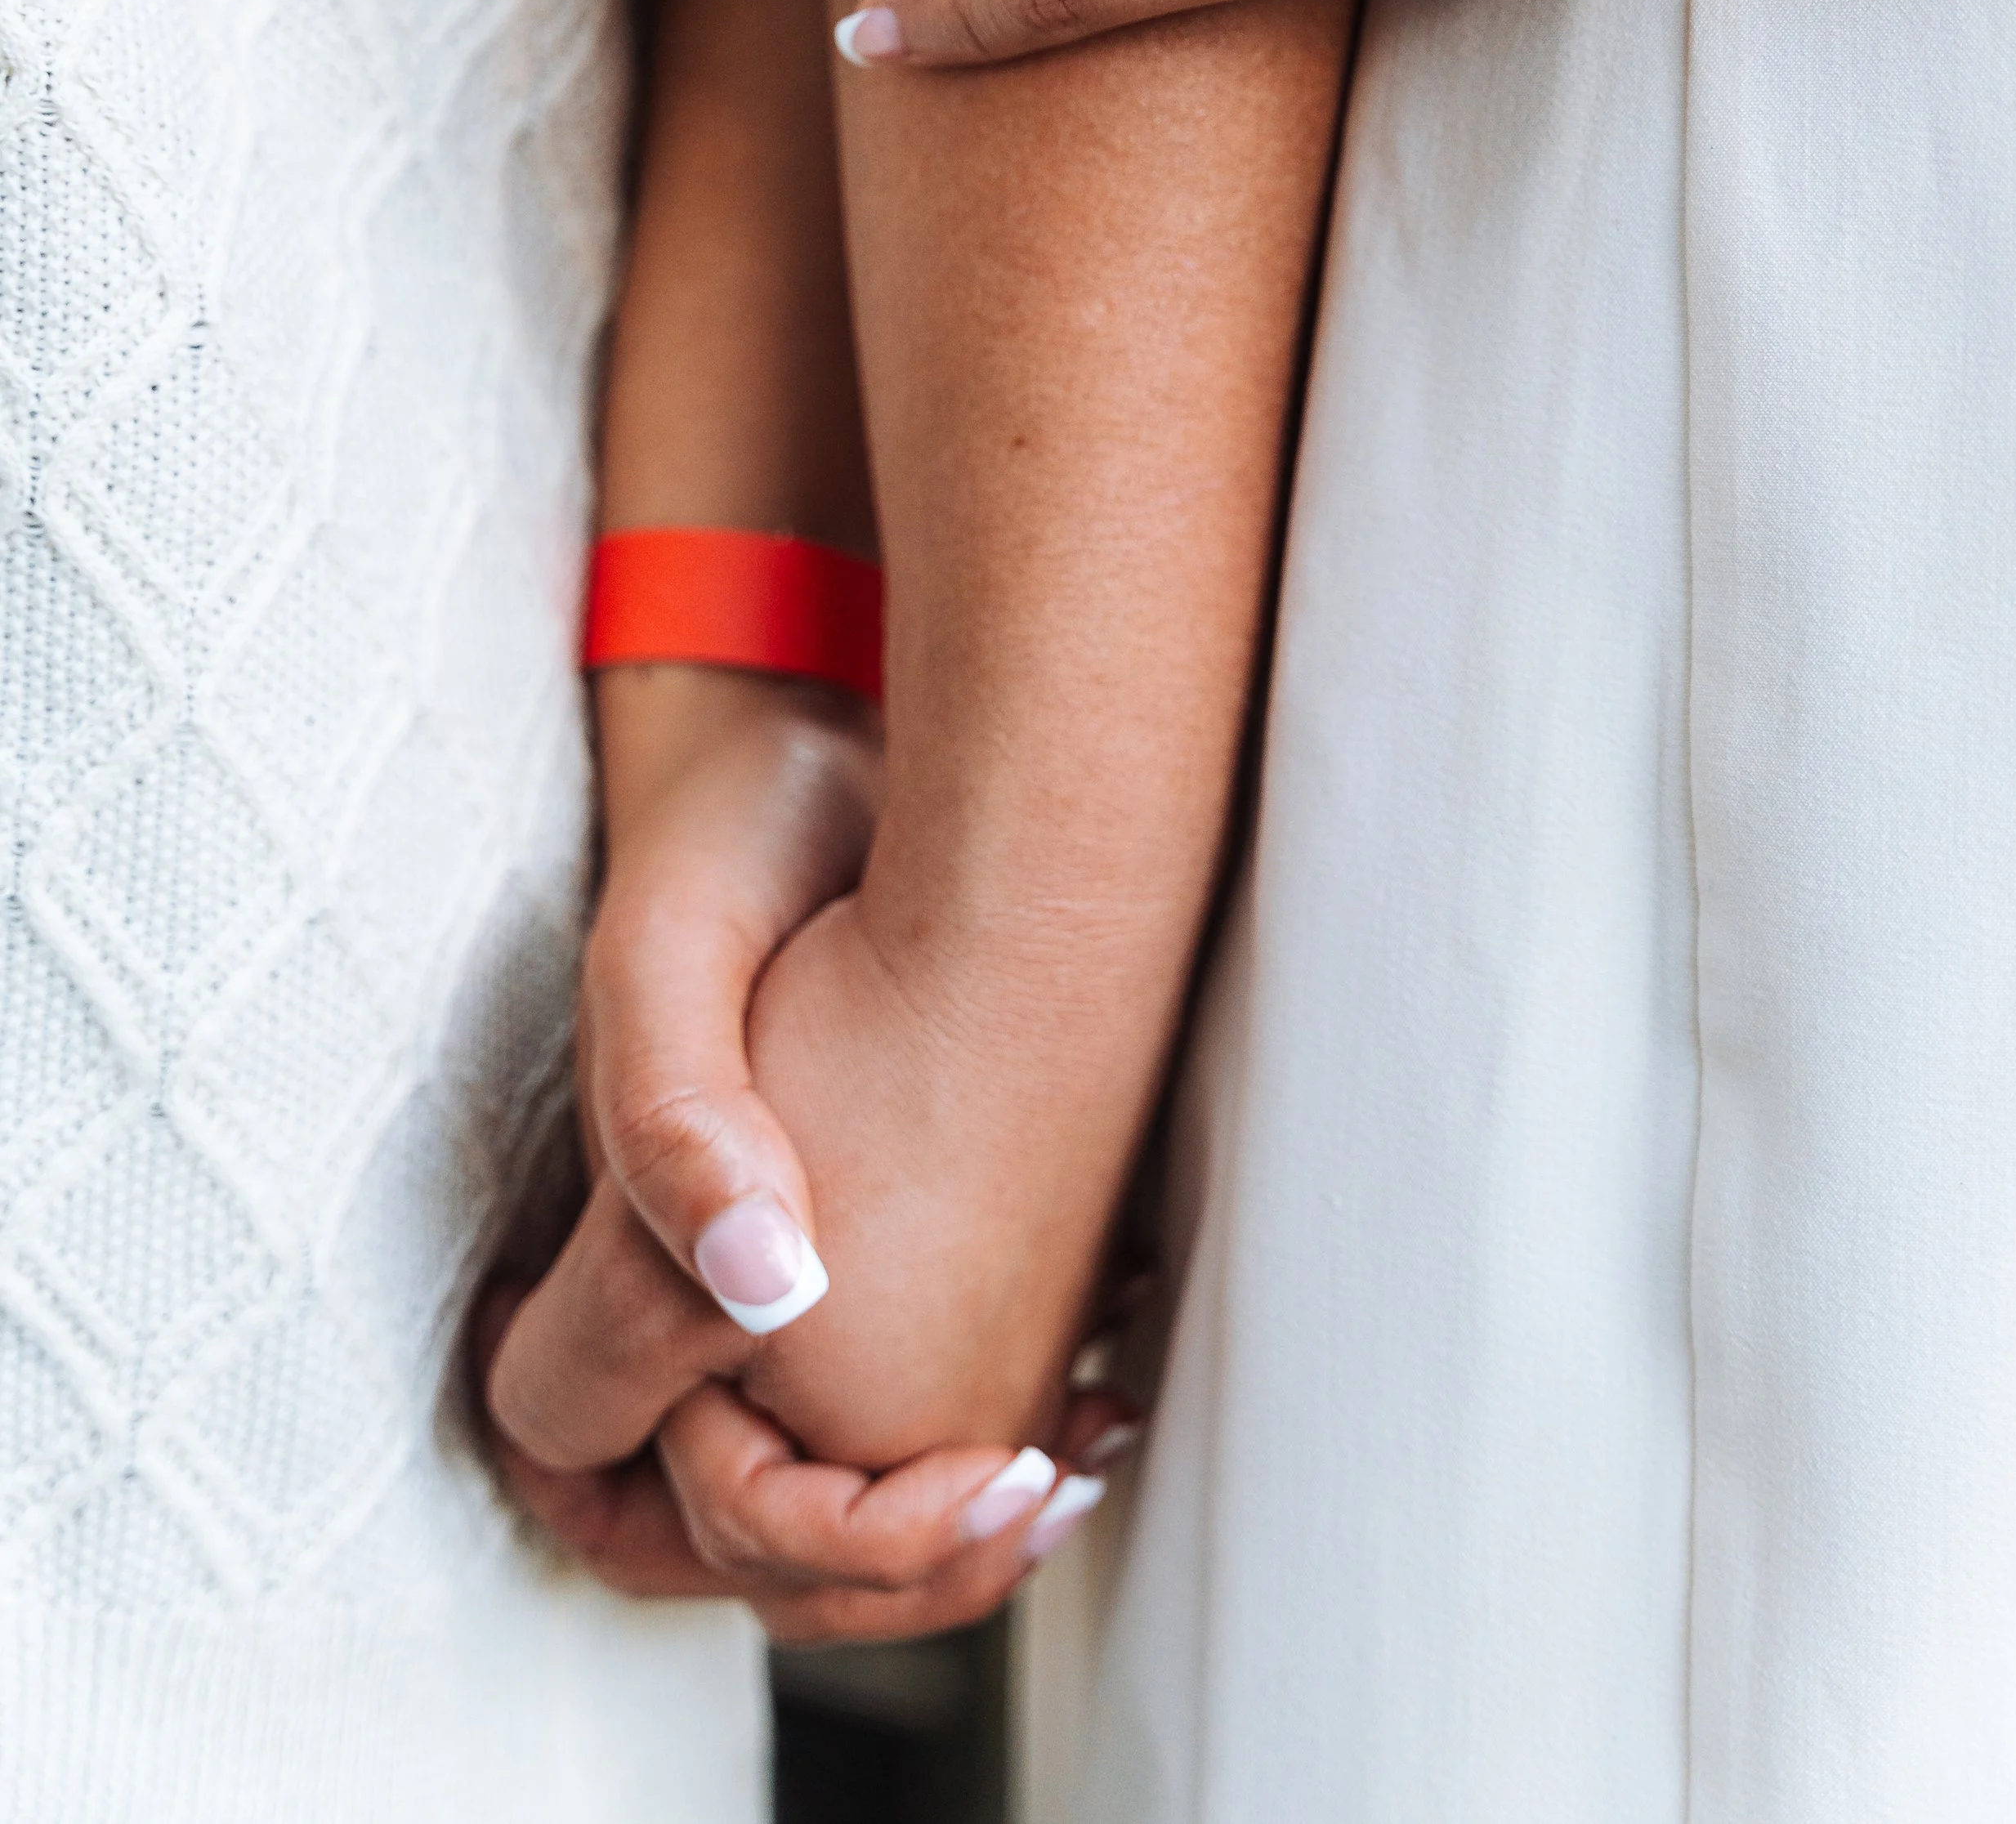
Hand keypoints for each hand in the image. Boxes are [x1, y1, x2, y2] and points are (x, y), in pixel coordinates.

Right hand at [481, 670, 1130, 1635]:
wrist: (823, 757)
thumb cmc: (743, 834)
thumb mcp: (674, 944)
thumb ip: (674, 1123)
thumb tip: (766, 1293)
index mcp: (609, 1243)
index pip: (602, 1472)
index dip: (768, 1517)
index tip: (957, 1471)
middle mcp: (677, 1293)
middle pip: (716, 1540)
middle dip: (881, 1572)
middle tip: (1041, 1496)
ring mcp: (755, 1282)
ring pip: (808, 1499)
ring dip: (933, 1534)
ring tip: (1079, 1462)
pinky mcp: (843, 1250)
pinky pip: (880, 1420)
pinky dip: (972, 1450)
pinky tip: (1098, 1397)